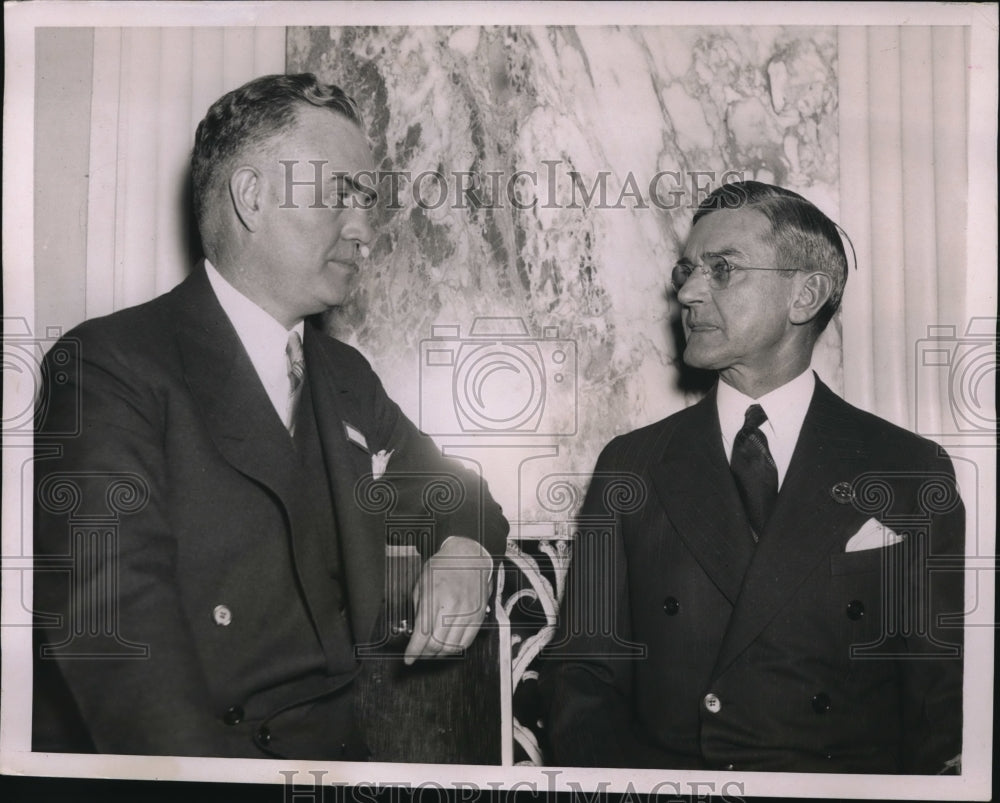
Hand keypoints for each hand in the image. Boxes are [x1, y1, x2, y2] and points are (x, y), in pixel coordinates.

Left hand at [403, 536, 493, 664]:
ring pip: (452, 646)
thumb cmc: (443, 566)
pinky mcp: (478, 616)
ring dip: (439, 654)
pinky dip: (455, 649)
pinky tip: (447, 646)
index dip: (414, 651)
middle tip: (419, 654)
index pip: (422, 633)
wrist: (468, 557)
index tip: (409, 658)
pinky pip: (466, 642)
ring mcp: (467, 612)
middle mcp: (452, 606)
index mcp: (434, 596)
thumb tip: (415, 631)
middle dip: (425, 654)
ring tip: (432, 652)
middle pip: (437, 643)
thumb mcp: (422, 583)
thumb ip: (418, 608)